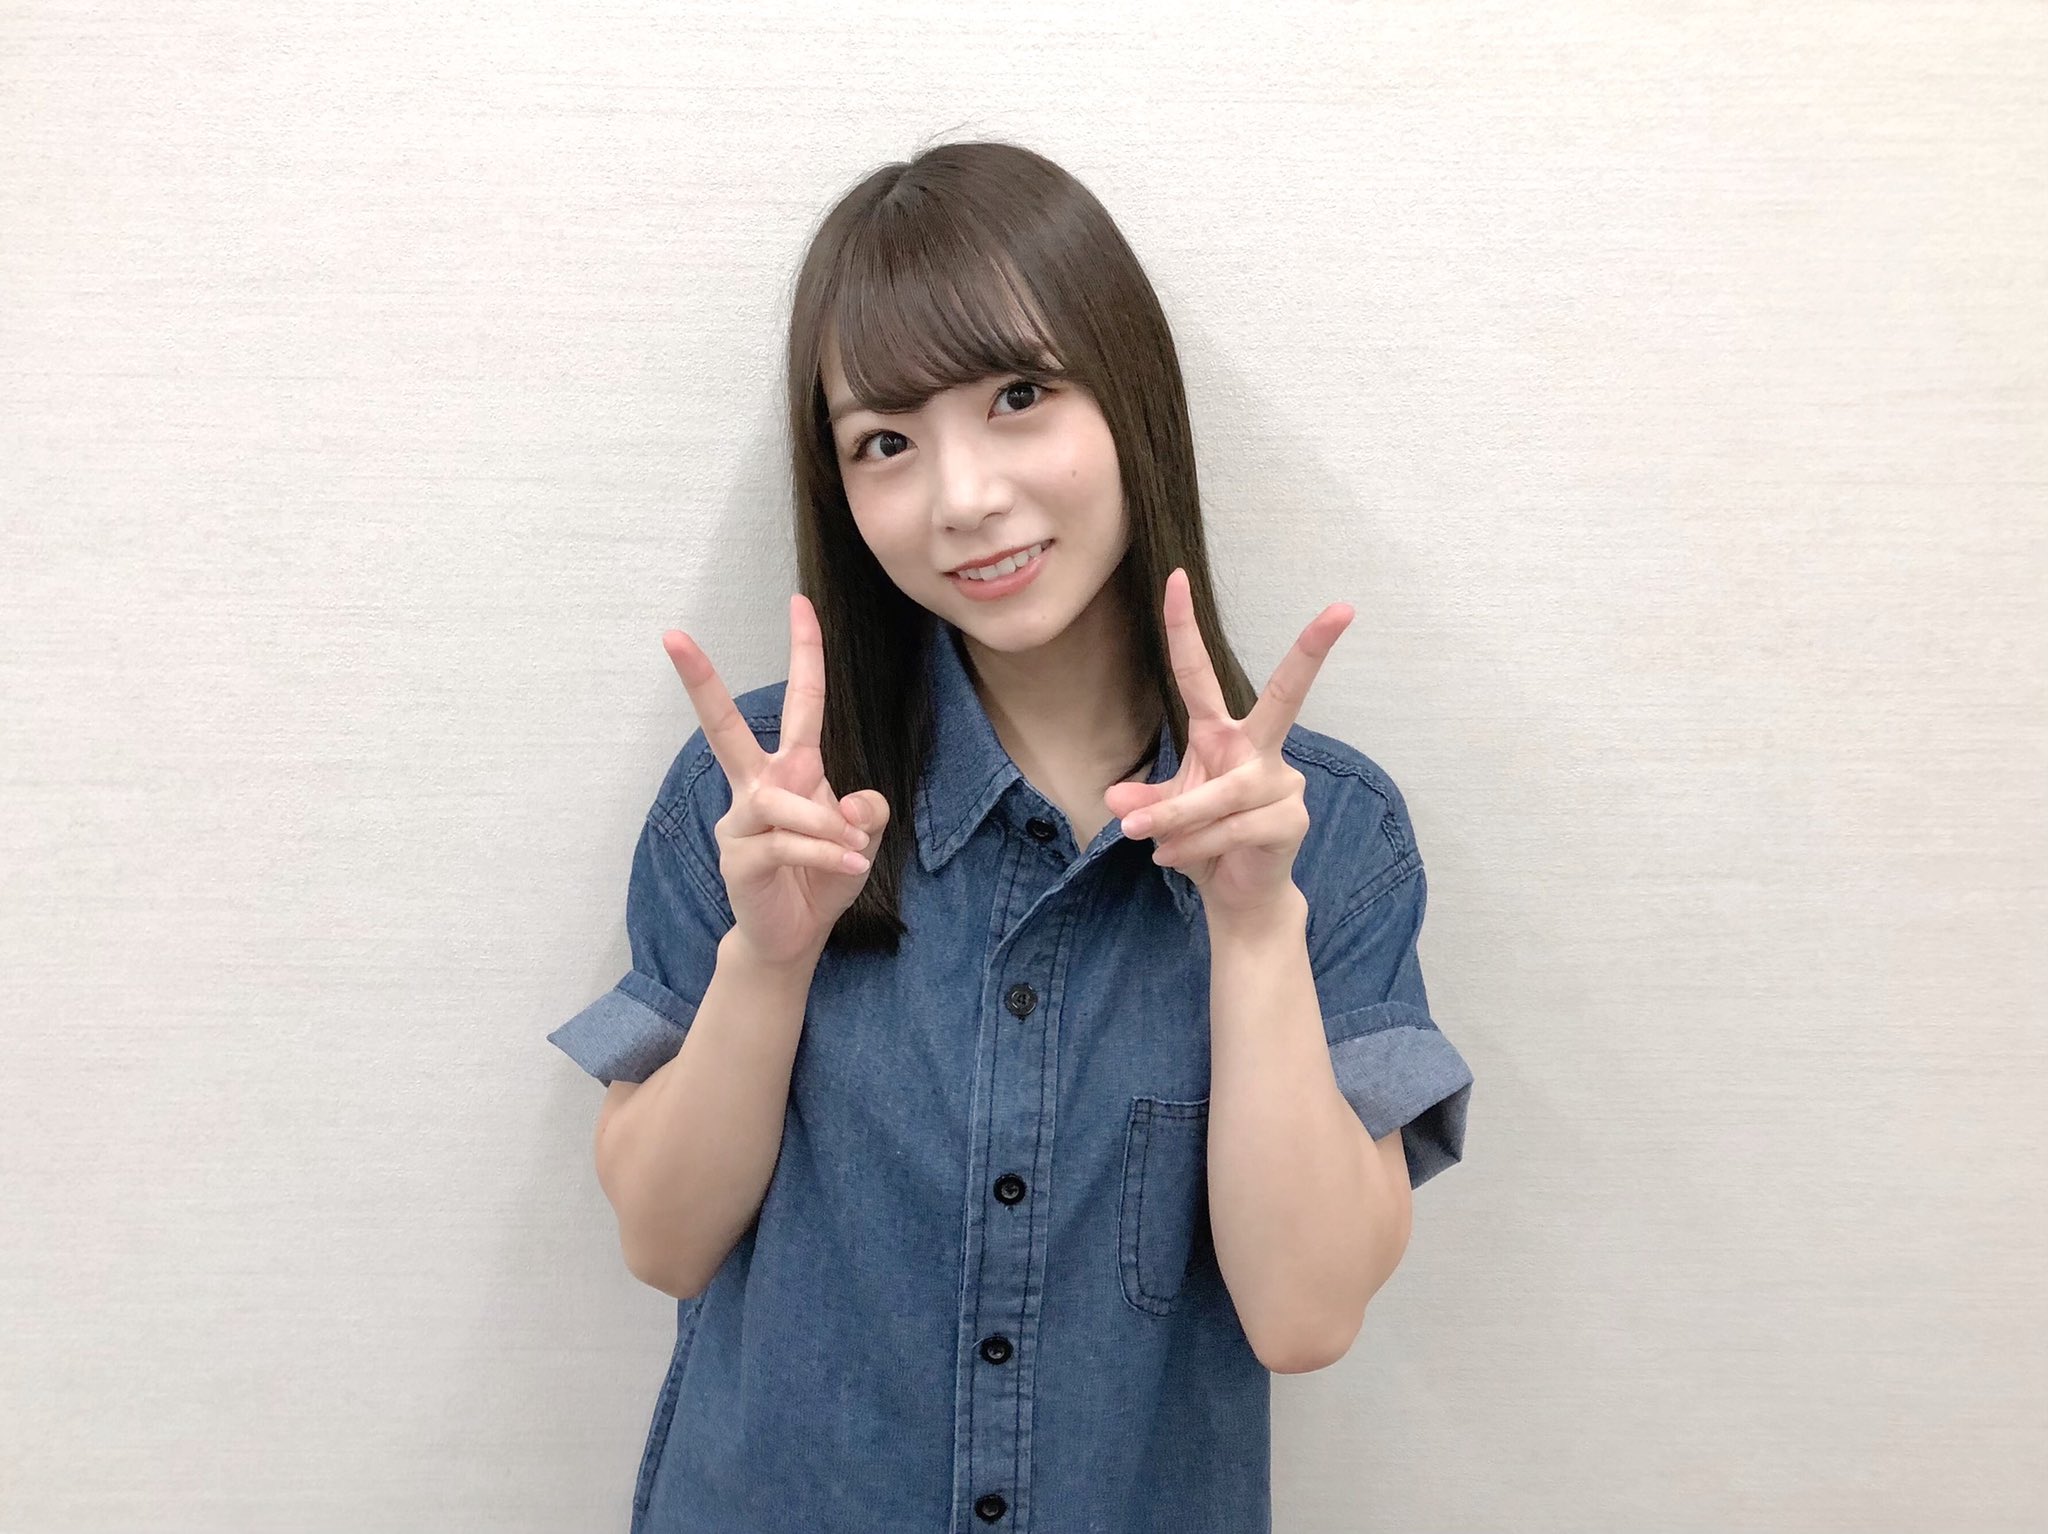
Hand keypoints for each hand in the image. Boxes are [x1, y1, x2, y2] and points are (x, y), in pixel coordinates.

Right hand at [661, 594, 890, 967]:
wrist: (794, 936)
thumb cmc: (821, 877)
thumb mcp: (861, 840)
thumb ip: (866, 814)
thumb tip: (852, 805)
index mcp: (790, 770)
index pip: (800, 702)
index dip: (803, 653)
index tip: (799, 602)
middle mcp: (758, 787)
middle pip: (724, 727)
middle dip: (701, 682)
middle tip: (673, 637)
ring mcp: (742, 821)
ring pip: (781, 803)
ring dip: (824, 826)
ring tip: (852, 852)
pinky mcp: (739, 858)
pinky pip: (787, 842)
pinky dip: (825, 853)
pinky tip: (849, 865)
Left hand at [1102, 568, 1351, 923]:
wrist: (1240, 894)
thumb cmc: (1205, 841)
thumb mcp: (1165, 817)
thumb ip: (1145, 804)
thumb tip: (1117, 802)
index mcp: (1224, 734)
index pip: (1199, 673)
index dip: (1184, 627)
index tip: (1175, 577)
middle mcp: (1258, 748)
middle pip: (1285, 693)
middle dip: (1312, 650)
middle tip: (1341, 609)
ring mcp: (1280, 782)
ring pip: (1222, 793)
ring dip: (1179, 819)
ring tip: (1151, 842)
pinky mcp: (1289, 818)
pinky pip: (1233, 827)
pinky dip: (1194, 845)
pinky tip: (1176, 858)